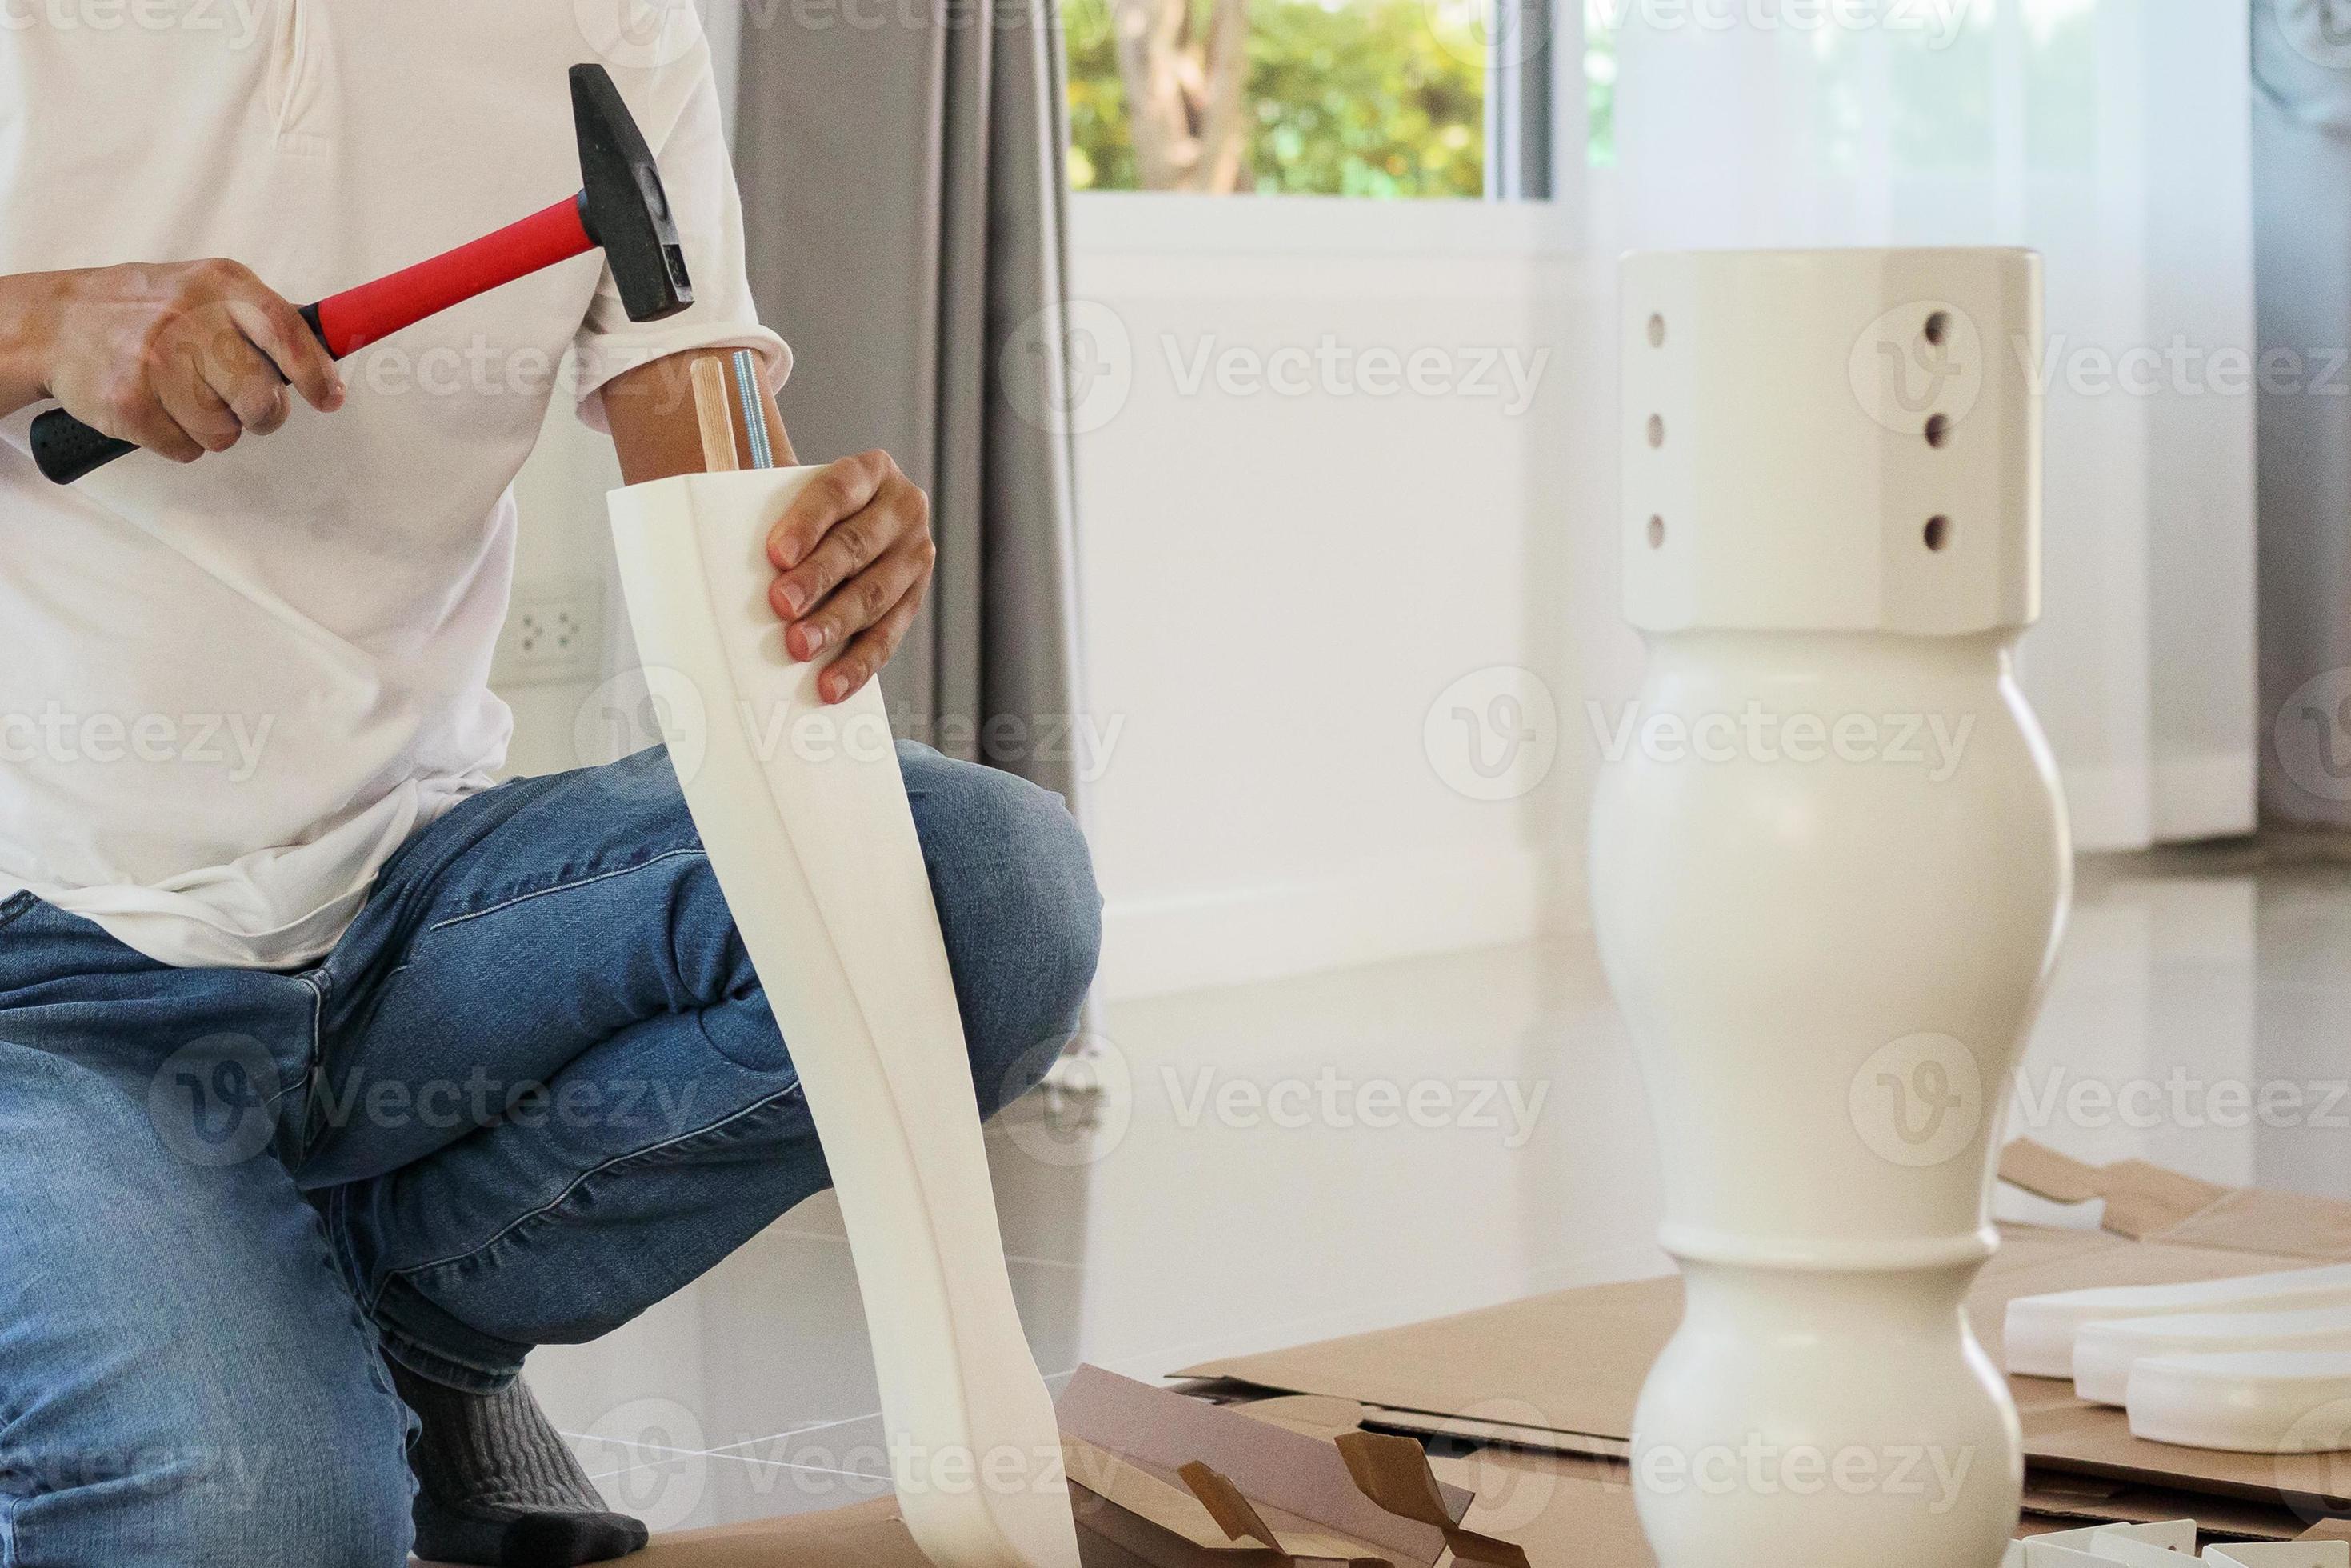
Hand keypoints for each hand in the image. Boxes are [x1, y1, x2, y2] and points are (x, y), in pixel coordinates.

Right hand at [32, 259, 344, 461]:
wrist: (56, 323)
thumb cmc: (145, 312)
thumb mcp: (205, 290)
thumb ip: (263, 320)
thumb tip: (328, 362)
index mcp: (219, 285)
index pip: (285, 332)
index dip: (315, 373)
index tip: (328, 398)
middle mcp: (188, 319)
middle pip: (263, 401)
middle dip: (263, 416)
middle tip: (243, 406)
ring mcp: (155, 361)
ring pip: (226, 433)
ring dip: (215, 428)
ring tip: (183, 396)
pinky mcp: (129, 402)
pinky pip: (187, 449)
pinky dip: (179, 440)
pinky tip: (158, 408)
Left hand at [766, 450, 935, 703]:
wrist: (848, 525)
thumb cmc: (806, 515)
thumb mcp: (793, 496)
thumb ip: (767, 511)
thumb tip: (711, 547)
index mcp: (870, 471)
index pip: (837, 492)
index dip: (806, 523)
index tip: (776, 554)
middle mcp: (902, 508)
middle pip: (857, 545)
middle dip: (818, 578)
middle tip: (781, 605)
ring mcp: (915, 555)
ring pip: (876, 594)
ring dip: (836, 624)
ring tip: (800, 647)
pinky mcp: (914, 599)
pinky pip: (888, 636)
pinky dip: (858, 663)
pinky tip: (831, 684)